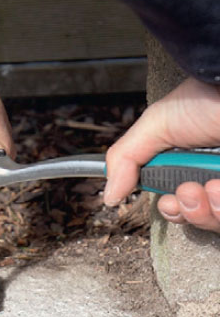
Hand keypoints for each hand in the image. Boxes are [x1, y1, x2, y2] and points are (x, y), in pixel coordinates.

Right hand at [104, 77, 219, 231]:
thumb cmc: (208, 99)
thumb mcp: (156, 124)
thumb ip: (125, 158)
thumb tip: (108, 195)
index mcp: (191, 162)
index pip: (180, 201)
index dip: (173, 209)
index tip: (171, 201)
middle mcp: (214, 174)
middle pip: (200, 215)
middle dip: (191, 211)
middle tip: (191, 191)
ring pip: (218, 218)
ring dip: (209, 210)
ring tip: (213, 188)